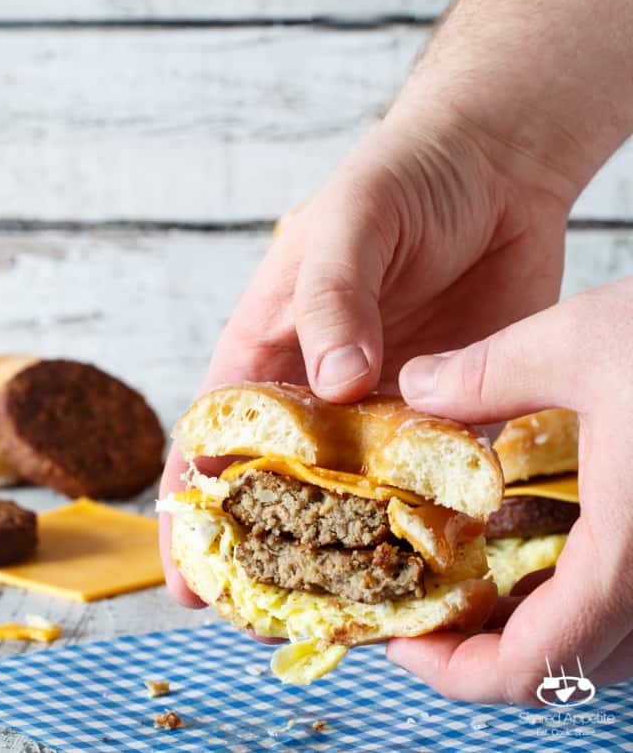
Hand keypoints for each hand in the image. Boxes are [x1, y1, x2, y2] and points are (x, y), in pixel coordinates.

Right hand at [160, 97, 575, 604]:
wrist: (495, 163)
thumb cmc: (401, 178)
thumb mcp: (352, 223)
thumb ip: (332, 299)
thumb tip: (333, 384)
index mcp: (273, 342)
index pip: (219, 433)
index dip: (197, 505)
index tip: (190, 576)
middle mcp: (324, 385)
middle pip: (286, 482)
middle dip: (275, 550)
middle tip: (276, 620)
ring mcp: (388, 401)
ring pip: (362, 492)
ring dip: (356, 548)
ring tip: (357, 613)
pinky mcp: (451, 405)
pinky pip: (437, 474)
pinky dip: (433, 518)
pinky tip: (437, 562)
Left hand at [389, 279, 632, 702]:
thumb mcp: (577, 341)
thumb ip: (483, 375)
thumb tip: (416, 387)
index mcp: (631, 551)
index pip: (539, 665)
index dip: (459, 673)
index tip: (404, 642)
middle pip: (572, 669)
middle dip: (488, 655)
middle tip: (429, 610)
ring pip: (611, 645)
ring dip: (538, 633)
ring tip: (476, 587)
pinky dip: (580, 601)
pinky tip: (547, 554)